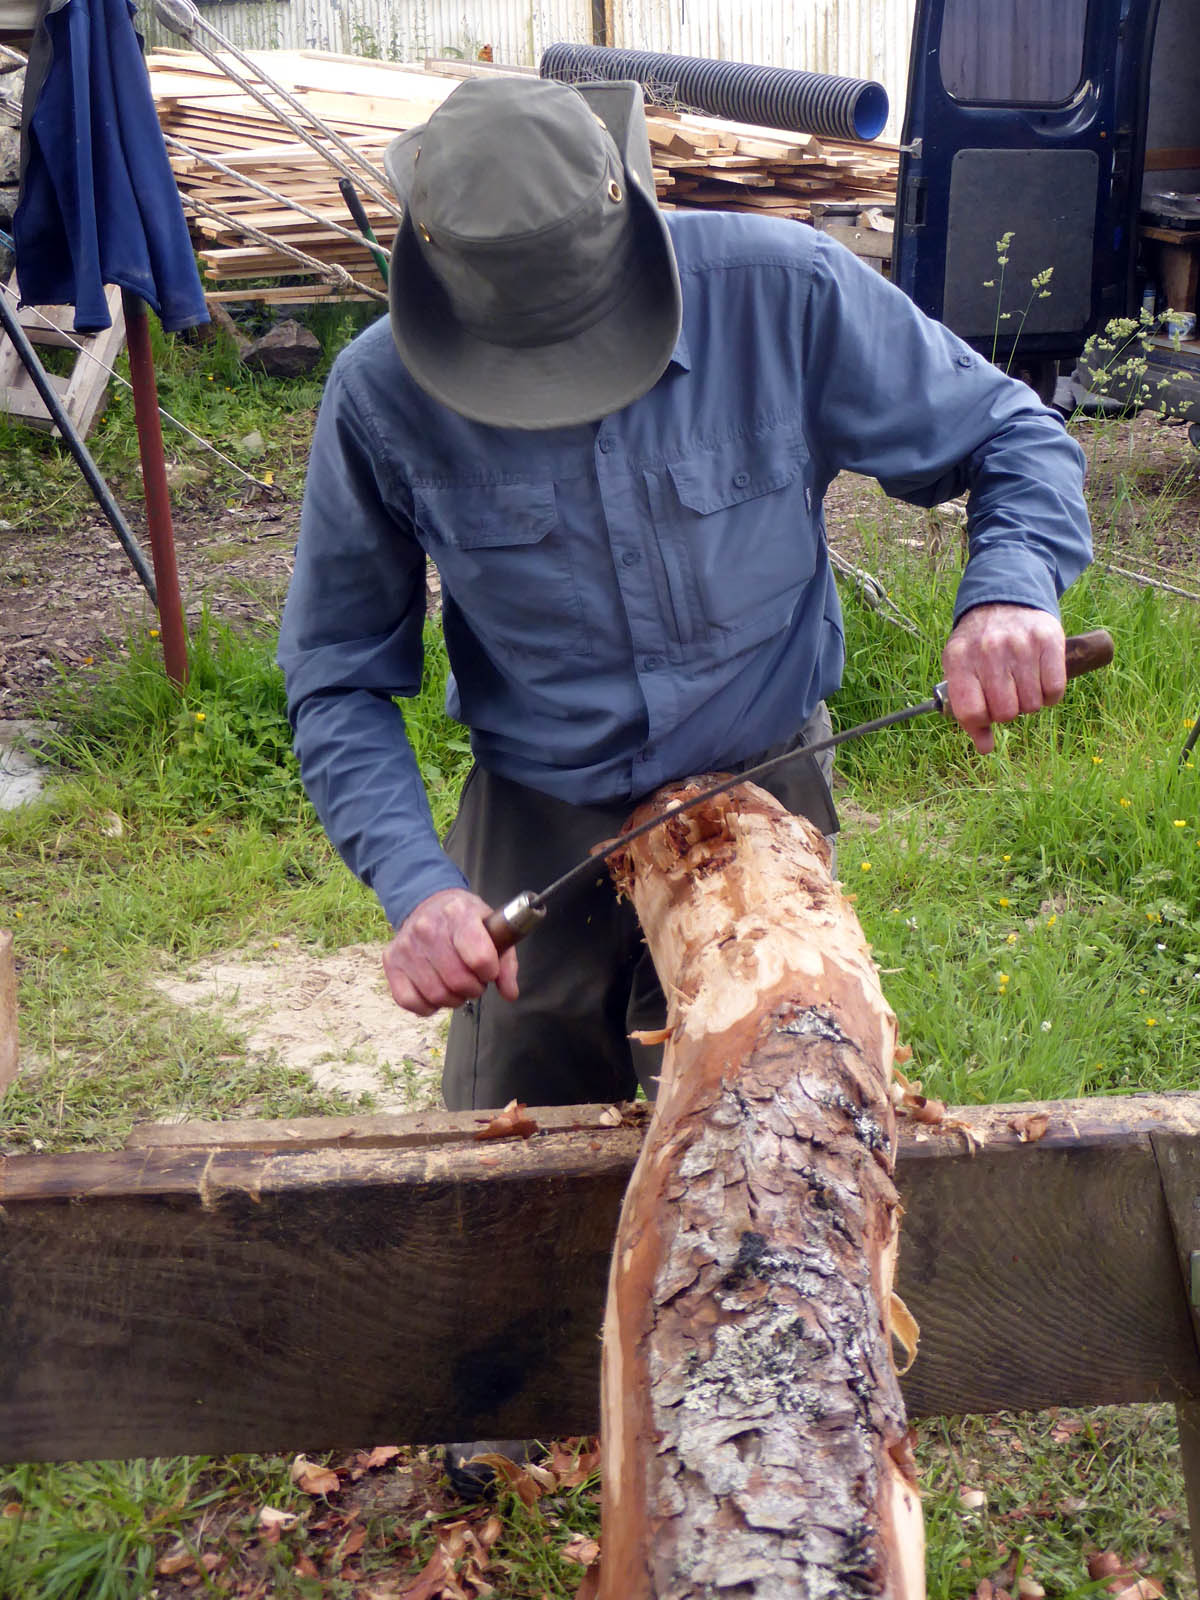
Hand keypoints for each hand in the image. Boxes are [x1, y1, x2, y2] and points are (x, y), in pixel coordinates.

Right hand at [382, 888, 519, 1016]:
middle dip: (473, 988)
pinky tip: (435, 992)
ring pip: (436, 995)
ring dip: (453, 999)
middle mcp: (427, 927)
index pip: (480, 958)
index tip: (489, 970)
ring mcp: (406, 945)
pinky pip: (410, 1001)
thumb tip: (509, 994)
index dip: (490, 972)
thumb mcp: (493, 930)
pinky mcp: (391, 961)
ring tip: (456, 985)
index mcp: (458, 913)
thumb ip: (506, 963)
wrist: (428, 904)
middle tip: (473, 980)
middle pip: (458, 981)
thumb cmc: (465, 920)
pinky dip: (427, 1006)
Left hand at [941, 604, 1065, 754]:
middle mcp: (989, 650)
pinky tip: (1039, 681)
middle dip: (1006, 712)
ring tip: (1021, 684)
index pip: (970, 712)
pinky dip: (1049, 695)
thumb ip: (967, 710)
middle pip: (1005, 713)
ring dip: (1028, 703)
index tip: (985, 714)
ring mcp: (1020, 644)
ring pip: (1032, 705)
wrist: (1005, 599)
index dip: (980, 722)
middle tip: (1006, 696)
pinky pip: (1054, 691)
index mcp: (960, 659)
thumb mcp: (961, 669)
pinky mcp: (1049, 640)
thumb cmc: (979, 644)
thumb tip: (985, 748)